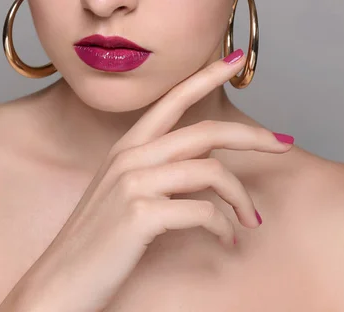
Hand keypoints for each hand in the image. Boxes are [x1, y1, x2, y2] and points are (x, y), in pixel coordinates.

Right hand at [0, 51, 293, 311]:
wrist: (59, 283)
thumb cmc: (97, 239)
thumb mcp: (124, 192)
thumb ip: (159, 170)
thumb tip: (208, 164)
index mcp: (127, 146)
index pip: (173, 99)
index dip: (206, 76)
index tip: (235, 60)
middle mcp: (130, 156)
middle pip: (205, 132)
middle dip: (251, 136)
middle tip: (283, 143)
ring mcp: (134, 183)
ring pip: (211, 172)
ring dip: (241, 197)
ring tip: (251, 220)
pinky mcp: (141, 214)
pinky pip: (203, 211)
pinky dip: (223, 226)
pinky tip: (225, 239)